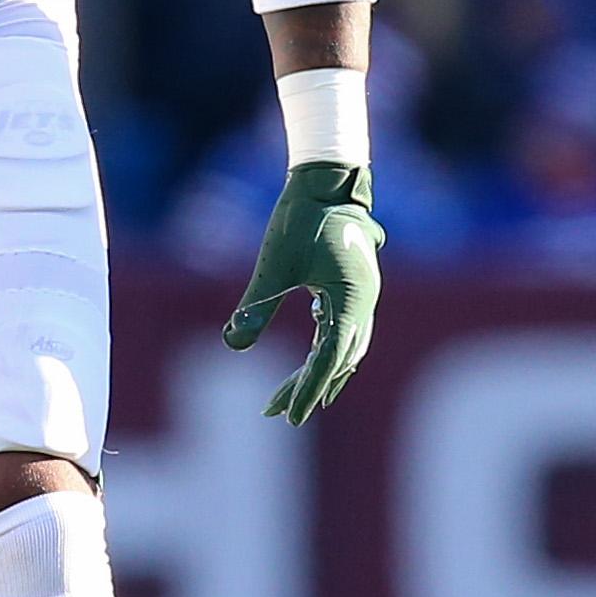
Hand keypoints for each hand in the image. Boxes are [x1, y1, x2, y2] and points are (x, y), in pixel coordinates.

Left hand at [223, 164, 382, 425]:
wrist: (326, 180)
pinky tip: (308, 363)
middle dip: (308, 388)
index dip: (308, 389)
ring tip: (286, 398)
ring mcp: (362, 297)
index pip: (330, 358)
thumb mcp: (273, 263)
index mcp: (352, 299)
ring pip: (343, 349)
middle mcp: (364, 303)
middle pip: (339, 361)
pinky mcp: (354, 289)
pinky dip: (326, 352)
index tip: (289, 416)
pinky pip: (343, 331)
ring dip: (317, 373)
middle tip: (275, 412)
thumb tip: (231, 345)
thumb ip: (255, 305)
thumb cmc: (300, 217)